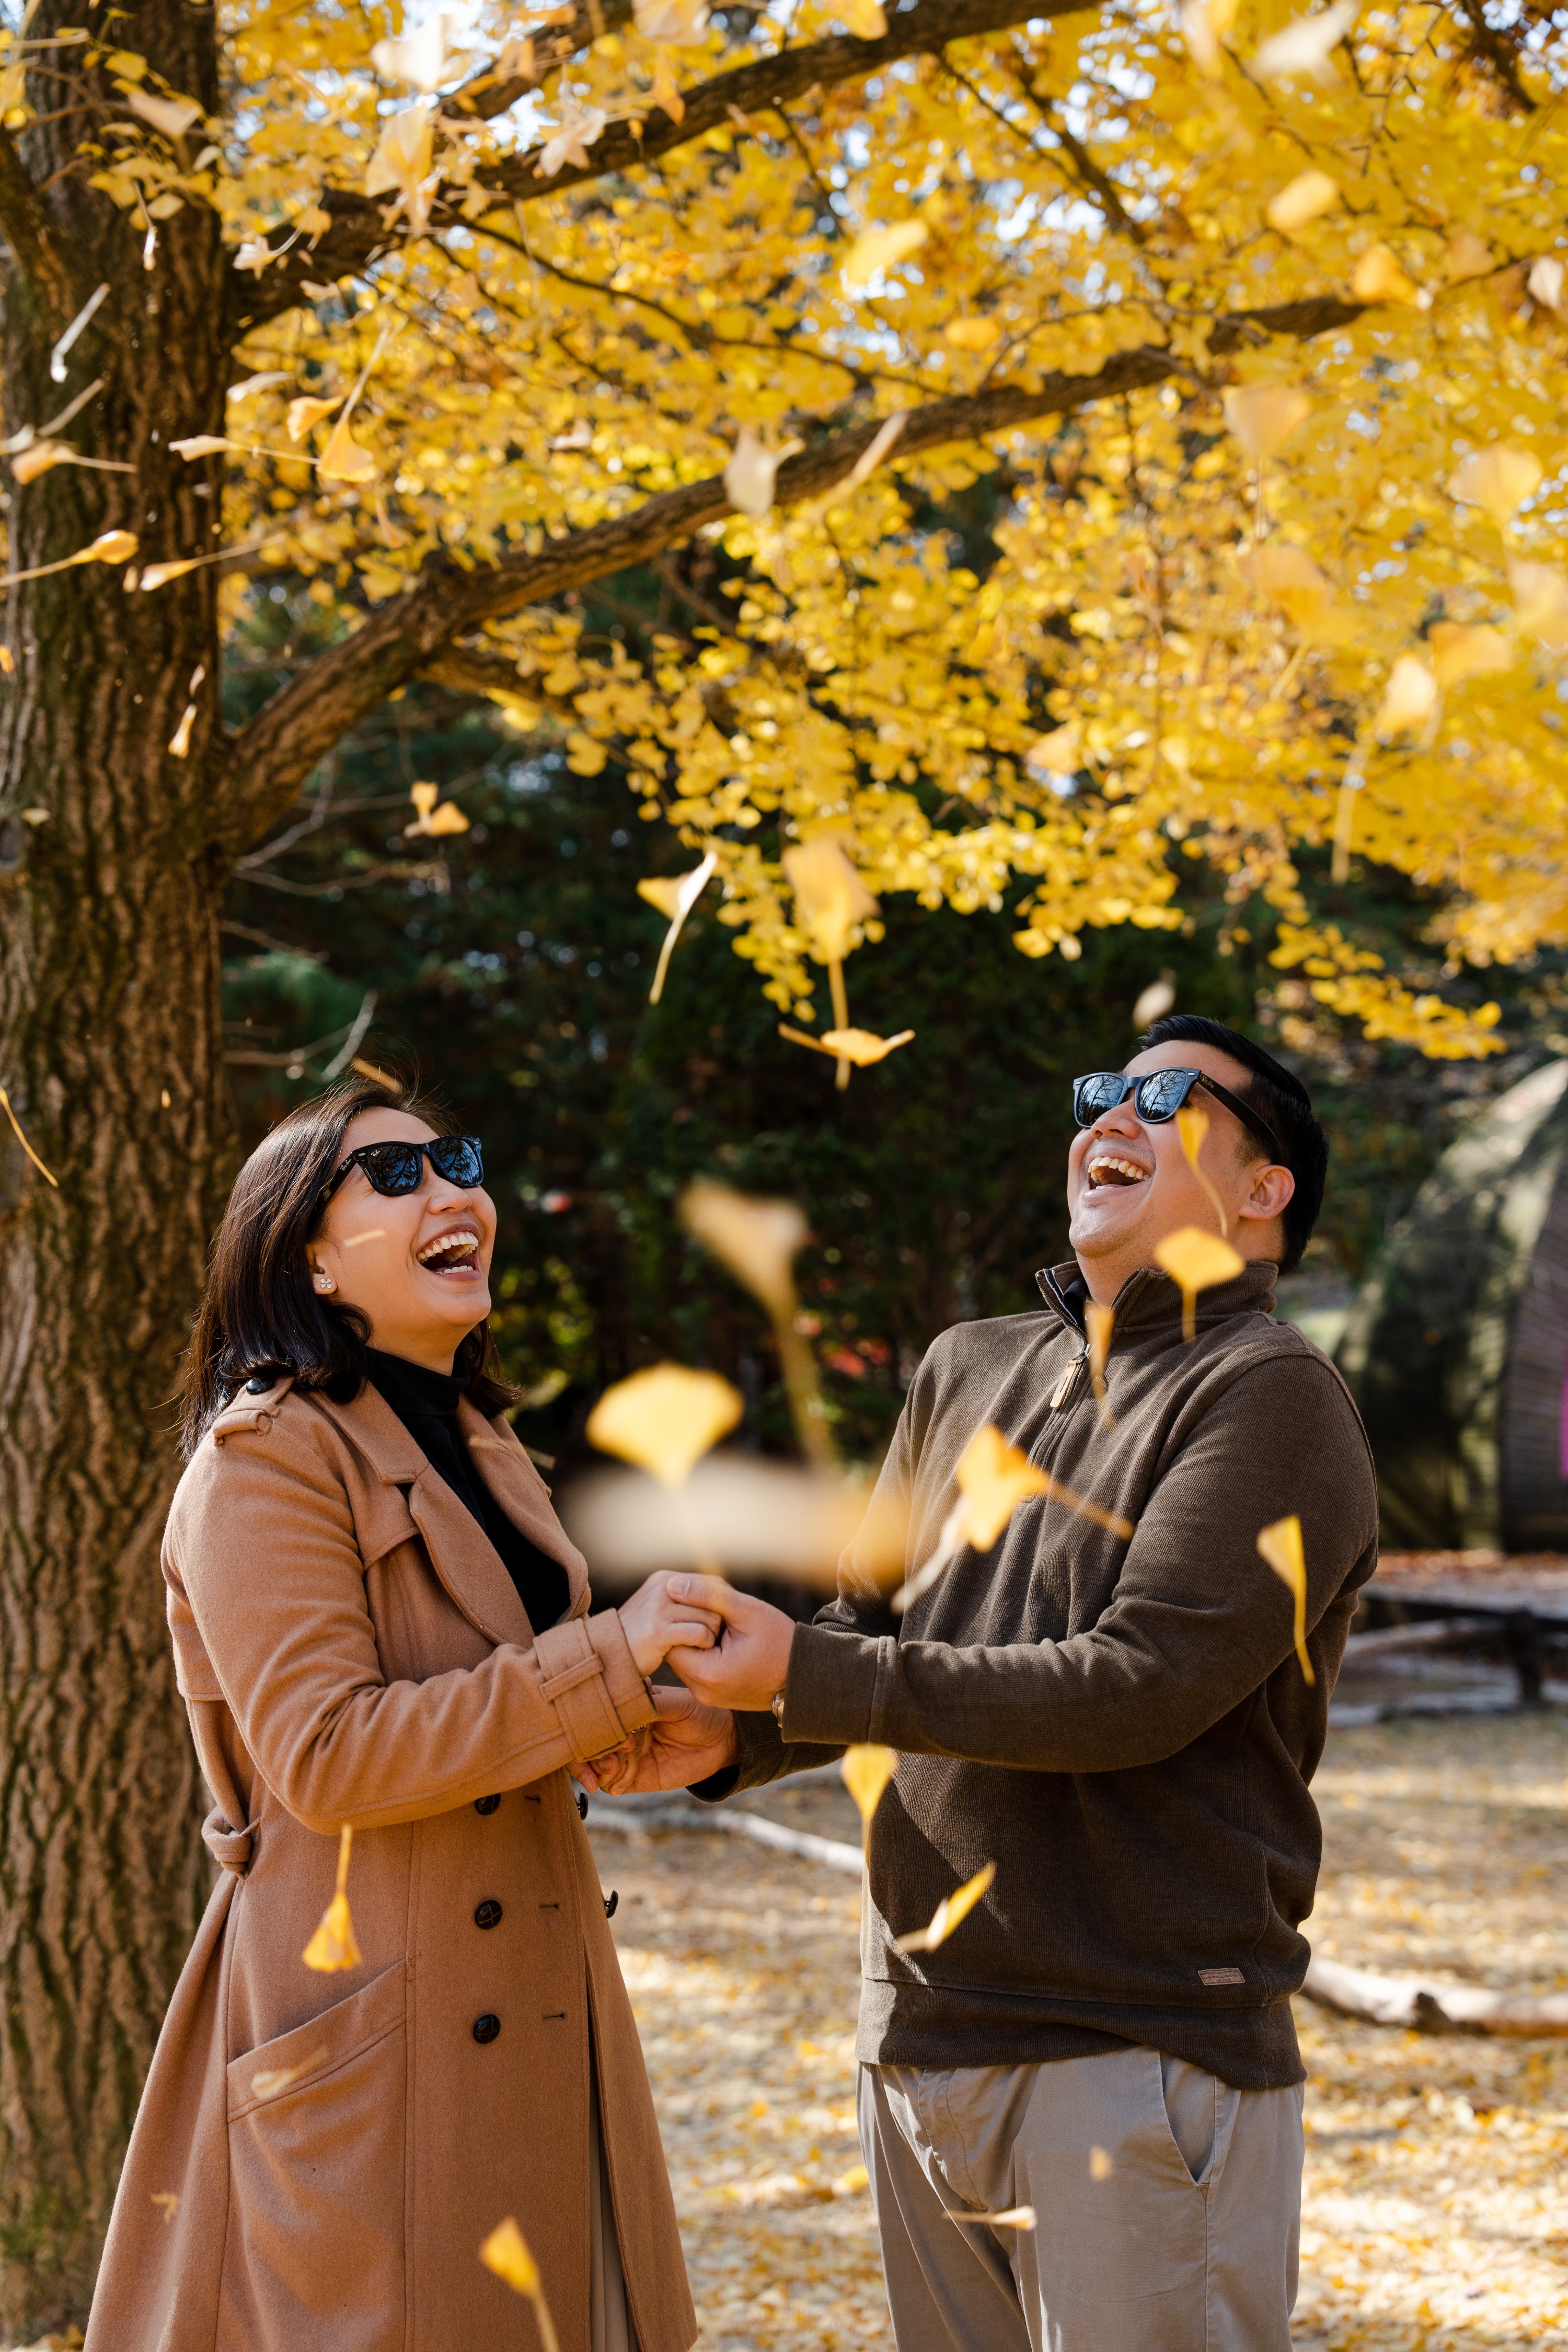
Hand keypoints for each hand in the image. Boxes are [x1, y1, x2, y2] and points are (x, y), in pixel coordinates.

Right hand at [576, 1685, 738, 1792]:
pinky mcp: (635, 1777)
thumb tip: (626, 1707)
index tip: (615, 1730)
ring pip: (595, 1763)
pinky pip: (611, 1783)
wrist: (722, 1742)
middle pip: (588, 1740)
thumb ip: (653, 1705)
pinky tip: (620, 1786)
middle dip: (591, 1749)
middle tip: (609, 1754)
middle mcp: (622, 1729)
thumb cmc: (701, 1714)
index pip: (597, 1712)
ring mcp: (625, 1754)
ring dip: (597, 1766)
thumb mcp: (679, 1704)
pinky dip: (610, 1783)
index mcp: (628, 1706)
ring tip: (612, 1767)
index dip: (596, 1722)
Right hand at [617, 1570, 724, 1677]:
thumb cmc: (641, 1636)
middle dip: (717, 1621)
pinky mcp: (658, 1629)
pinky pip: (699, 1633)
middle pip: (713, 1600)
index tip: (723, 1622)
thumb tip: (715, 1593)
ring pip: (709, 1618)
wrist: (611, 1656)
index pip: (711, 1583)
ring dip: (711, 1635)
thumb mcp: (659, 1608)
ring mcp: (659, 1607)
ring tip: (702, 1645)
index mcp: (665, 1579)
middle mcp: (663, 1587)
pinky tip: (697, 1651)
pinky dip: (703, 1644)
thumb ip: (681, 1599)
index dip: (722, 1605)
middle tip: (713, 1638)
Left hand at [663, 1575, 797, 1712]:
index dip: (683, 1617)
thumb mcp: (746, 1611)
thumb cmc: (779, 1640)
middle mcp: (702, 1691)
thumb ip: (708, 1596)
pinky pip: (695, 1670)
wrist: (804, 1675)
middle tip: (713, 1615)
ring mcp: (707, 1697)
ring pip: (684, 1660)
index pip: (671, 1638)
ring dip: (695, 1641)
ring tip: (721, 1628)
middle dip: (687, 1629)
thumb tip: (672, 1584)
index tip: (706, 1607)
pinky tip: (724, 1642)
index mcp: (708, 1673)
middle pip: (674, 1651)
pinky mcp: (713, 1696)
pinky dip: (703, 1653)